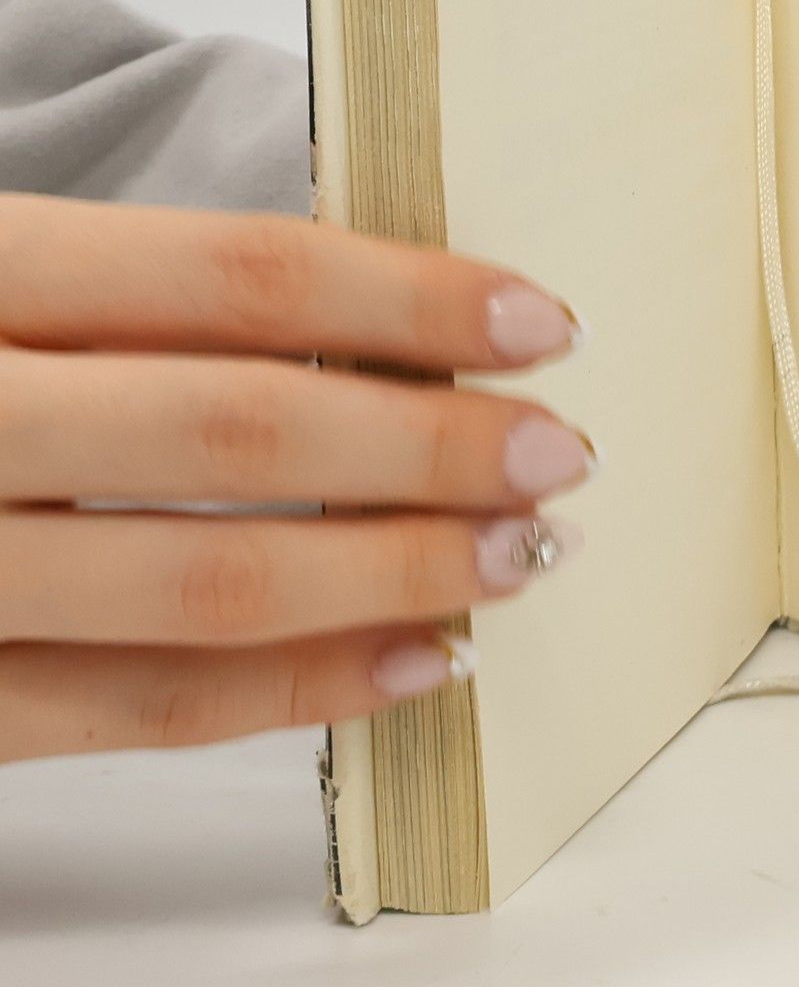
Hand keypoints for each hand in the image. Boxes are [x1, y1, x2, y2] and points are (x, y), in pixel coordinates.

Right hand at [0, 196, 592, 760]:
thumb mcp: (9, 280)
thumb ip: (148, 302)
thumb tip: (395, 335)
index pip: (236, 276)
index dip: (411, 300)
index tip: (541, 323)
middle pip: (239, 429)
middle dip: (430, 447)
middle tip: (557, 453)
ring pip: (206, 582)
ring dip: (397, 571)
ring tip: (519, 552)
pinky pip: (139, 709)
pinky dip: (301, 688)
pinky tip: (419, 657)